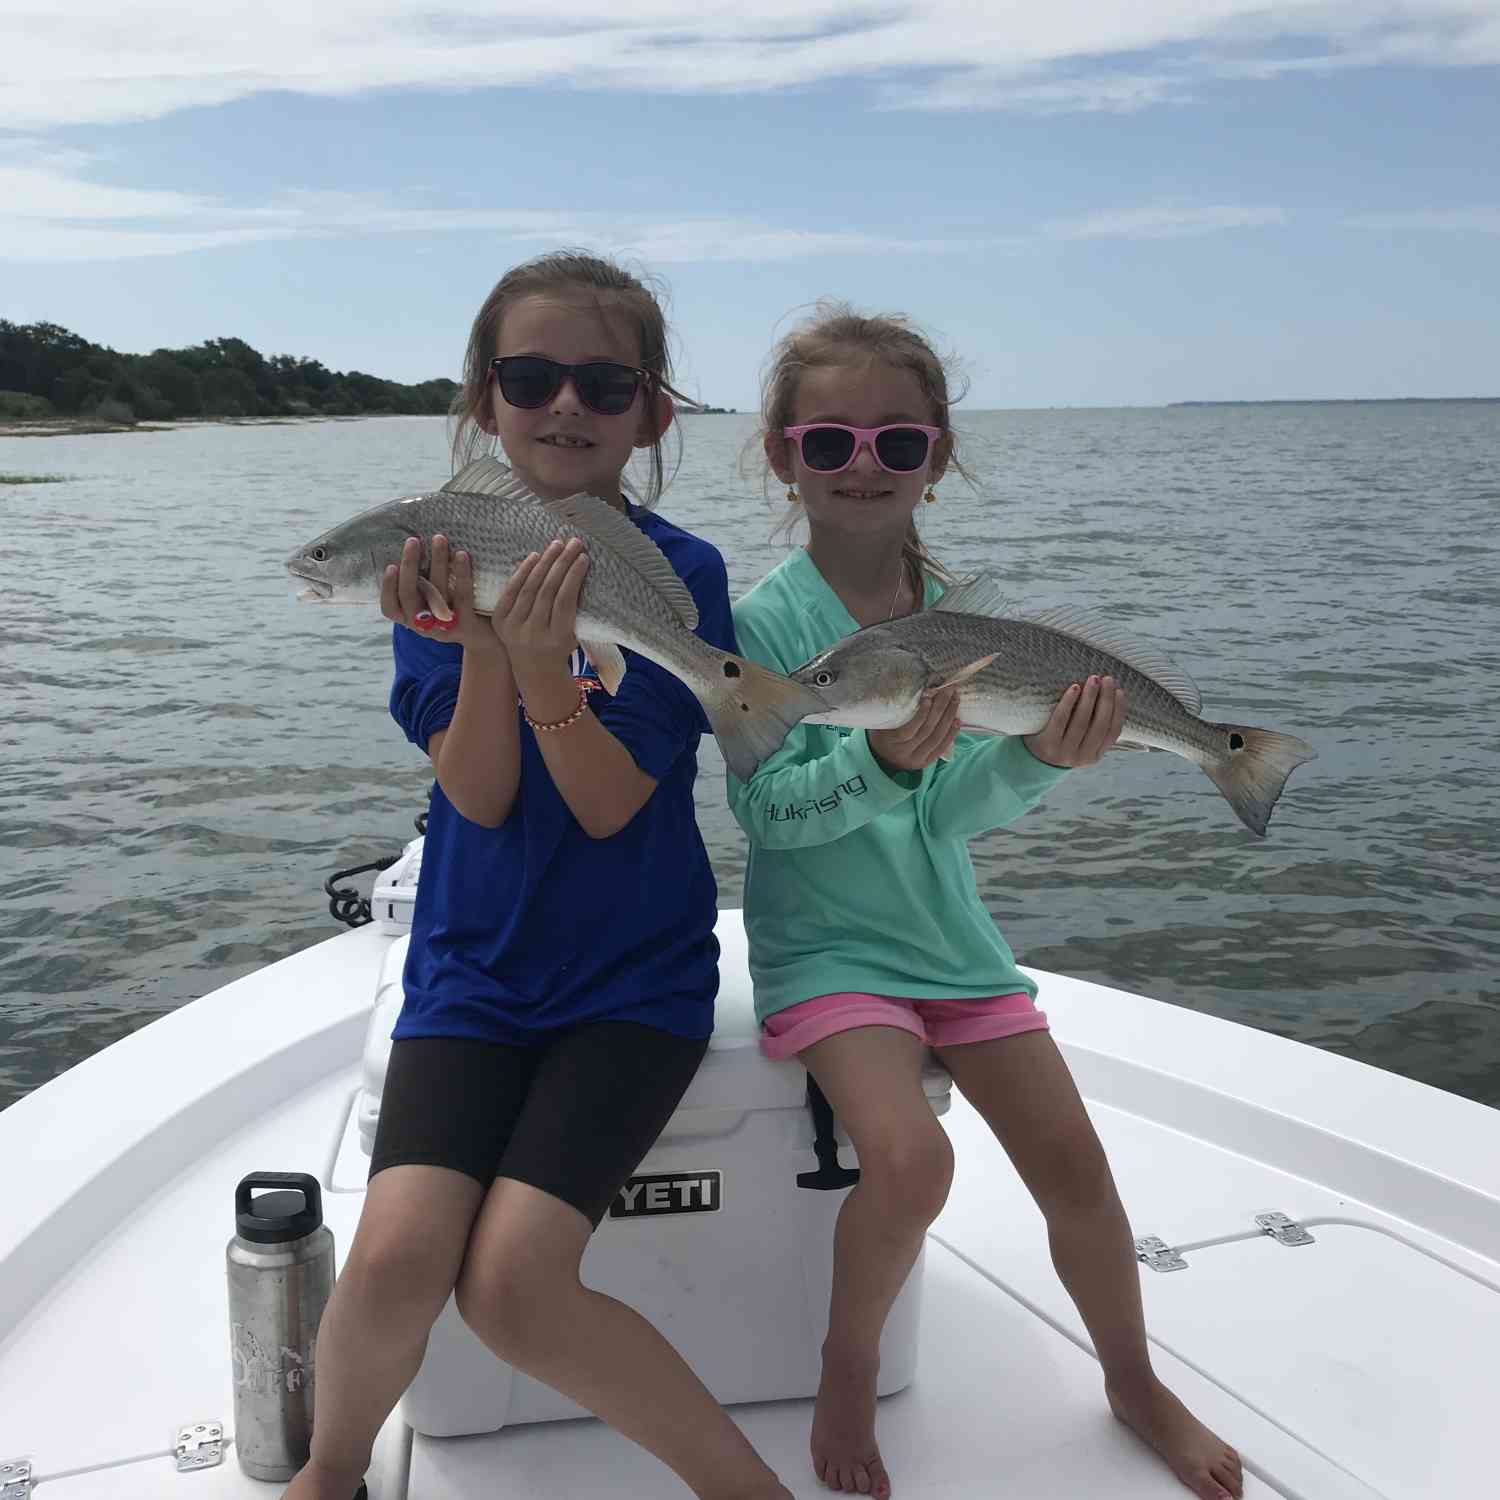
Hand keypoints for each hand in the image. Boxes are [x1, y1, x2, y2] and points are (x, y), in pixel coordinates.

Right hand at [380, 535, 501, 654]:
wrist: (488, 639)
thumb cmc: (455, 609)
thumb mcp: (433, 599)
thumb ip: (422, 582)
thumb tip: (413, 544)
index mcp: (411, 619)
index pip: (390, 608)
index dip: (387, 588)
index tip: (390, 565)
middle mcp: (424, 626)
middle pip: (409, 597)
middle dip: (409, 566)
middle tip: (413, 541)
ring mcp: (444, 627)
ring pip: (436, 593)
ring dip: (437, 562)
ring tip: (439, 539)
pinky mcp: (466, 625)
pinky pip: (463, 597)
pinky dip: (461, 574)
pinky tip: (462, 554)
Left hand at [493, 538, 589, 675]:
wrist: (534, 670)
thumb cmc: (561, 646)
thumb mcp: (573, 633)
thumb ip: (575, 608)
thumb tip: (580, 567)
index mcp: (557, 639)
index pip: (565, 601)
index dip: (573, 577)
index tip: (583, 557)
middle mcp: (533, 634)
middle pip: (547, 591)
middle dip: (561, 563)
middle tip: (573, 543)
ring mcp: (513, 628)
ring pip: (529, 588)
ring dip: (544, 562)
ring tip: (557, 545)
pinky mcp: (500, 622)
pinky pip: (512, 591)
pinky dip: (523, 571)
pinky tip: (535, 556)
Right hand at [869, 687, 960, 773]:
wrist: (882, 757)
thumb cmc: (882, 732)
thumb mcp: (882, 721)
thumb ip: (896, 709)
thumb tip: (918, 689)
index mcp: (889, 742)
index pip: (908, 729)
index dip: (921, 712)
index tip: (929, 694)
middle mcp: (904, 753)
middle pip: (926, 730)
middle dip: (940, 708)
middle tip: (948, 690)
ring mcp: (916, 760)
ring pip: (936, 737)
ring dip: (948, 717)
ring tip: (955, 700)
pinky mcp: (926, 762)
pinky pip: (941, 747)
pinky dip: (951, 733)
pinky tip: (957, 720)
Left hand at [1023, 675, 1125, 767]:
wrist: (1030, 760)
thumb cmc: (1060, 741)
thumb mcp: (1081, 742)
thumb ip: (1094, 727)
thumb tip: (1110, 694)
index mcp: (1095, 756)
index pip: (1113, 732)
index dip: (1119, 711)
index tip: (1120, 691)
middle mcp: (1082, 757)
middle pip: (1099, 725)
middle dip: (1106, 700)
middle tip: (1107, 679)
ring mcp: (1064, 752)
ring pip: (1082, 722)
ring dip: (1090, 698)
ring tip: (1093, 679)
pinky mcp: (1047, 744)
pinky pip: (1061, 720)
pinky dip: (1069, 702)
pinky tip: (1074, 688)